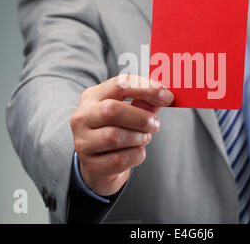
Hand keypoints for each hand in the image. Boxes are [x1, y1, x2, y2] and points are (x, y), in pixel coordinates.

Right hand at [70, 74, 173, 195]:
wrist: (99, 164)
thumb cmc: (116, 130)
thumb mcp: (128, 111)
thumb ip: (144, 102)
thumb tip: (164, 95)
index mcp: (92, 97)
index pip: (119, 84)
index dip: (146, 88)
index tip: (167, 96)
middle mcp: (82, 117)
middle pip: (112, 110)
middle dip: (141, 118)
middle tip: (156, 124)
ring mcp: (83, 142)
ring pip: (115, 137)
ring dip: (139, 138)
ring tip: (143, 138)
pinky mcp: (91, 165)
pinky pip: (120, 159)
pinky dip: (136, 155)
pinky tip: (135, 152)